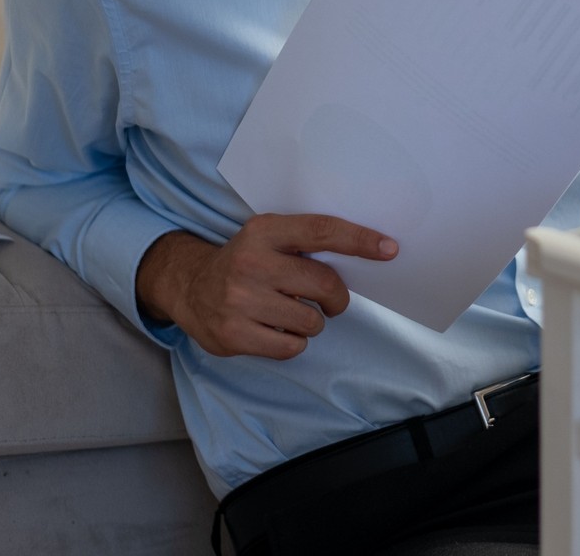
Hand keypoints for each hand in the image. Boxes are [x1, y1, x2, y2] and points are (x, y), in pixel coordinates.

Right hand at [133, 214, 397, 359]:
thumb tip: (366, 253)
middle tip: (329, 300)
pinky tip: (274, 329)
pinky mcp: (234, 335)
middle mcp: (251, 263)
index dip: (359, 240)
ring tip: (289, 312)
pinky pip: (291, 347)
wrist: (189, 287)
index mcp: (264, 231)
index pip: (321, 231)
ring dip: (311, 322)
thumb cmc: (246, 262)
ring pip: (311, 321)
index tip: (390, 249)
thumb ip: (306, 242)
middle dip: (336, 297)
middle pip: (323, 283)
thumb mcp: (268, 237)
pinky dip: (293, 342)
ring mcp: (240, 301)